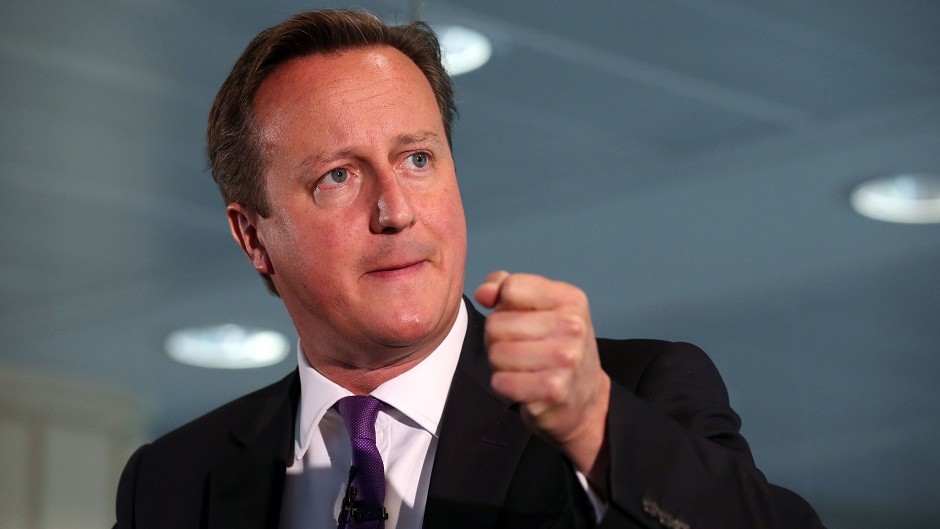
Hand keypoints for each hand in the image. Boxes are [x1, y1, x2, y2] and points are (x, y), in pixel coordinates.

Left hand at [474, 271, 610, 494]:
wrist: (583, 399)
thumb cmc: (555, 348)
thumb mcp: (539, 307)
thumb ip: (505, 287)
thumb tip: (484, 293)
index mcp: (570, 299)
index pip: (510, 288)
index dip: (503, 305)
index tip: (520, 318)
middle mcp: (573, 326)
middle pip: (497, 323)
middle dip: (498, 338)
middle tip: (522, 348)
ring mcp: (566, 359)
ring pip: (496, 353)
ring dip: (501, 364)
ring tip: (524, 366)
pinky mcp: (553, 389)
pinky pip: (501, 381)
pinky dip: (504, 385)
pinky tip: (524, 384)